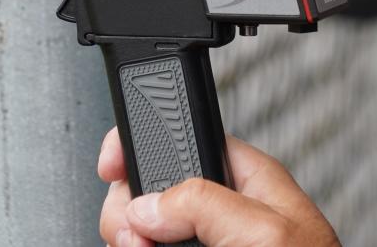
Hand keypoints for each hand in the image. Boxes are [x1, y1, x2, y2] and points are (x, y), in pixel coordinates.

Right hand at [97, 127, 339, 246]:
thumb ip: (205, 202)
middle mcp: (223, 211)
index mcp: (246, 179)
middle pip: (149, 190)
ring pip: (142, 230)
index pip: (183, 140)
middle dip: (129, 208)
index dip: (142, 146)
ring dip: (130, 240)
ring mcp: (207, 243)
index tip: (112, 167)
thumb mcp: (264, 232)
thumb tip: (150, 203)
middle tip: (136, 236)